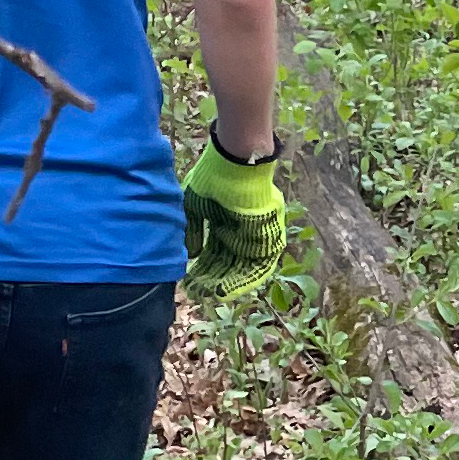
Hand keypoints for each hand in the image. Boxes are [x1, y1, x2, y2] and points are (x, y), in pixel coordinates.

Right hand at [181, 131, 286, 301]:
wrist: (236, 164)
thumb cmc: (214, 179)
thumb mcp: (195, 206)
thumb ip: (193, 231)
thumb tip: (192, 255)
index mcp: (224, 224)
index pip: (214, 254)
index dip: (202, 270)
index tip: (191, 285)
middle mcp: (240, 232)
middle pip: (228, 264)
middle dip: (214, 280)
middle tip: (200, 294)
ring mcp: (255, 234)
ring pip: (244, 266)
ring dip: (229, 282)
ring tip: (213, 295)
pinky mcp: (268, 235)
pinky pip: (261, 263)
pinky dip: (247, 278)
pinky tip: (229, 289)